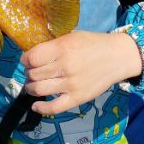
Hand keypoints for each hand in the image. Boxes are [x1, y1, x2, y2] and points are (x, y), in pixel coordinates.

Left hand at [21, 30, 142, 116]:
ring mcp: (71, 84)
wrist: (118, 57)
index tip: (27, 60)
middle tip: (32, 71)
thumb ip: (54, 44)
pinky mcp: (78, 98)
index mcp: (63, 48)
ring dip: (31, 88)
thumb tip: (33, 53)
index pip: (32, 58)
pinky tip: (35, 105)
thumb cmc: (94, 44)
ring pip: (39, 90)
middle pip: (34, 74)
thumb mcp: (72, 35)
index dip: (25, 59)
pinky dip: (41, 108)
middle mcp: (65, 66)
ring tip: (33, 85)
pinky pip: (54, 107)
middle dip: (28, 73)